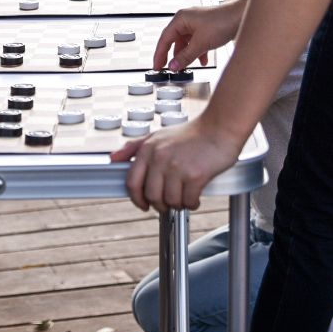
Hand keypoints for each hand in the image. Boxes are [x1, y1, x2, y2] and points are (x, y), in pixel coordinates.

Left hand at [111, 119, 243, 210]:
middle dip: (160, 204)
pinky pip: (188, 200)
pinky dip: (192, 203)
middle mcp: (160, 158)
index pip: (132, 182)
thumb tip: (113, 159)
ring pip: (170, 201)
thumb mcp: (157, 135)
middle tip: (169, 203)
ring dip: (178, 204)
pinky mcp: (195, 175)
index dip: (136, 199)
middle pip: (151, 196)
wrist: (220, 127)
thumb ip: (133, 147)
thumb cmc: (191, 133)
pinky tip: (195, 197)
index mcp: (148, 149)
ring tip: (184, 197)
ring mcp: (177, 167)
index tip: (143, 205)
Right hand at [152, 1, 241, 70]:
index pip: (165, 39)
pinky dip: (197, 52)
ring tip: (185, 66)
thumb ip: (185, 56)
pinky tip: (202, 60)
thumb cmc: (223, 21)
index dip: (159, 54)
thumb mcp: (201, 43)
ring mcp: (197, 24)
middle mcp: (187, 20)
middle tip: (167, 68)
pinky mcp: (206, 29)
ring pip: (186, 43)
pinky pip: (196, 43)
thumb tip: (173, 65)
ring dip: (186, 55)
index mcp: (181, 19)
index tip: (157, 65)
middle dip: (172, 56)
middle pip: (174, 41)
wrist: (241, 16)